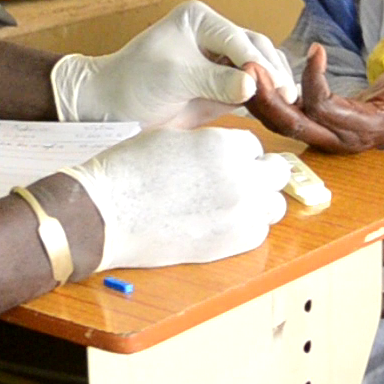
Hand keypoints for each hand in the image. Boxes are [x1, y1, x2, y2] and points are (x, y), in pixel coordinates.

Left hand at [52, 1, 298, 127]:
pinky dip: (267, 100)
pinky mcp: (222, 86)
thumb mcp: (175, 77)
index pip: (239, 39)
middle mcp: (214, 35)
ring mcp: (220, 61)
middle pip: (257, 49)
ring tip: (290, 106)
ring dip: (275, 85)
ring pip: (260, 69)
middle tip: (289, 98)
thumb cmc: (134, 82)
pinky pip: (252, 90)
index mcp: (200, 19)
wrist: (111, 108)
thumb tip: (252, 86)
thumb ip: (215, 80)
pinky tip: (281, 112)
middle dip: (274, 71)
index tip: (273, 86)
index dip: (259, 63)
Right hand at [58, 127, 291, 270]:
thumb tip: (231, 154)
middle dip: (258, 173)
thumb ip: (211, 144)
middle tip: (235, 179)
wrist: (106, 214)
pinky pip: (259, 232)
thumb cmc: (130, 171)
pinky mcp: (233, 244)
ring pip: (275, 205)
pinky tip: (219, 223)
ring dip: (258, 201)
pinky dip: (246, 227)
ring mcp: (241, 213)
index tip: (221, 162)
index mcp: (225, 145)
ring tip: (229, 203)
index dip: (238, 152)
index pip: (255, 145)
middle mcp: (241, 178)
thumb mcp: (175, 139)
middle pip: (277, 173)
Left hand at [245, 44, 383, 153]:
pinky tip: (250, 78)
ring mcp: (320, 135)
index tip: (316, 50)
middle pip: (292, 124)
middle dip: (268, 98)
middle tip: (251, 67)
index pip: (325, 108)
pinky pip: (281, 116)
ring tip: (244, 69)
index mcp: (360, 131)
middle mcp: (334, 139)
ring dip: (259, 98)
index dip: (315, 81)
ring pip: (281, 123)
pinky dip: (264, 99)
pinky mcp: (311, 126)